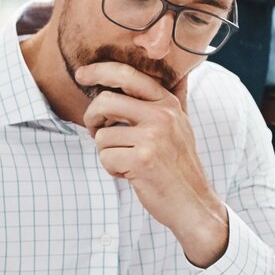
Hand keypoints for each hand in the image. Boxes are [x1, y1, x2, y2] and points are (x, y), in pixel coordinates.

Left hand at [76, 61, 225, 265]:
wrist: (193, 203)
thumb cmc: (178, 167)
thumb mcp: (177, 127)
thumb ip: (158, 105)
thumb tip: (133, 83)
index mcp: (168, 104)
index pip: (128, 76)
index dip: (100, 71)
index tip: (82, 75)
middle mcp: (162, 116)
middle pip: (106, 101)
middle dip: (91, 117)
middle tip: (94, 130)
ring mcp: (153, 137)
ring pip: (102, 135)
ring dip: (107, 152)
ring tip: (126, 161)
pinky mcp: (142, 159)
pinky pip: (105, 157)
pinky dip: (112, 169)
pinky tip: (129, 174)